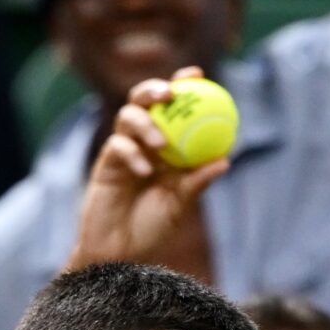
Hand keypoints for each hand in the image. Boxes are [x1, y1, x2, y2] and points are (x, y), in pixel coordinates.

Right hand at [66, 66, 230, 269]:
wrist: (121, 254)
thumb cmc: (152, 229)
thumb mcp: (180, 204)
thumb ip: (197, 181)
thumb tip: (225, 159)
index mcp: (166, 145)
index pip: (173, 107)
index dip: (183, 85)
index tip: (198, 74)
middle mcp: (142, 142)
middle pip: (142, 101)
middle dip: (153, 88)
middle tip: (169, 93)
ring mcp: (122, 150)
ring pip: (126, 117)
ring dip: (144, 124)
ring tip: (160, 143)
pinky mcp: (105, 164)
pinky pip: (116, 147)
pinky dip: (132, 154)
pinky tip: (144, 170)